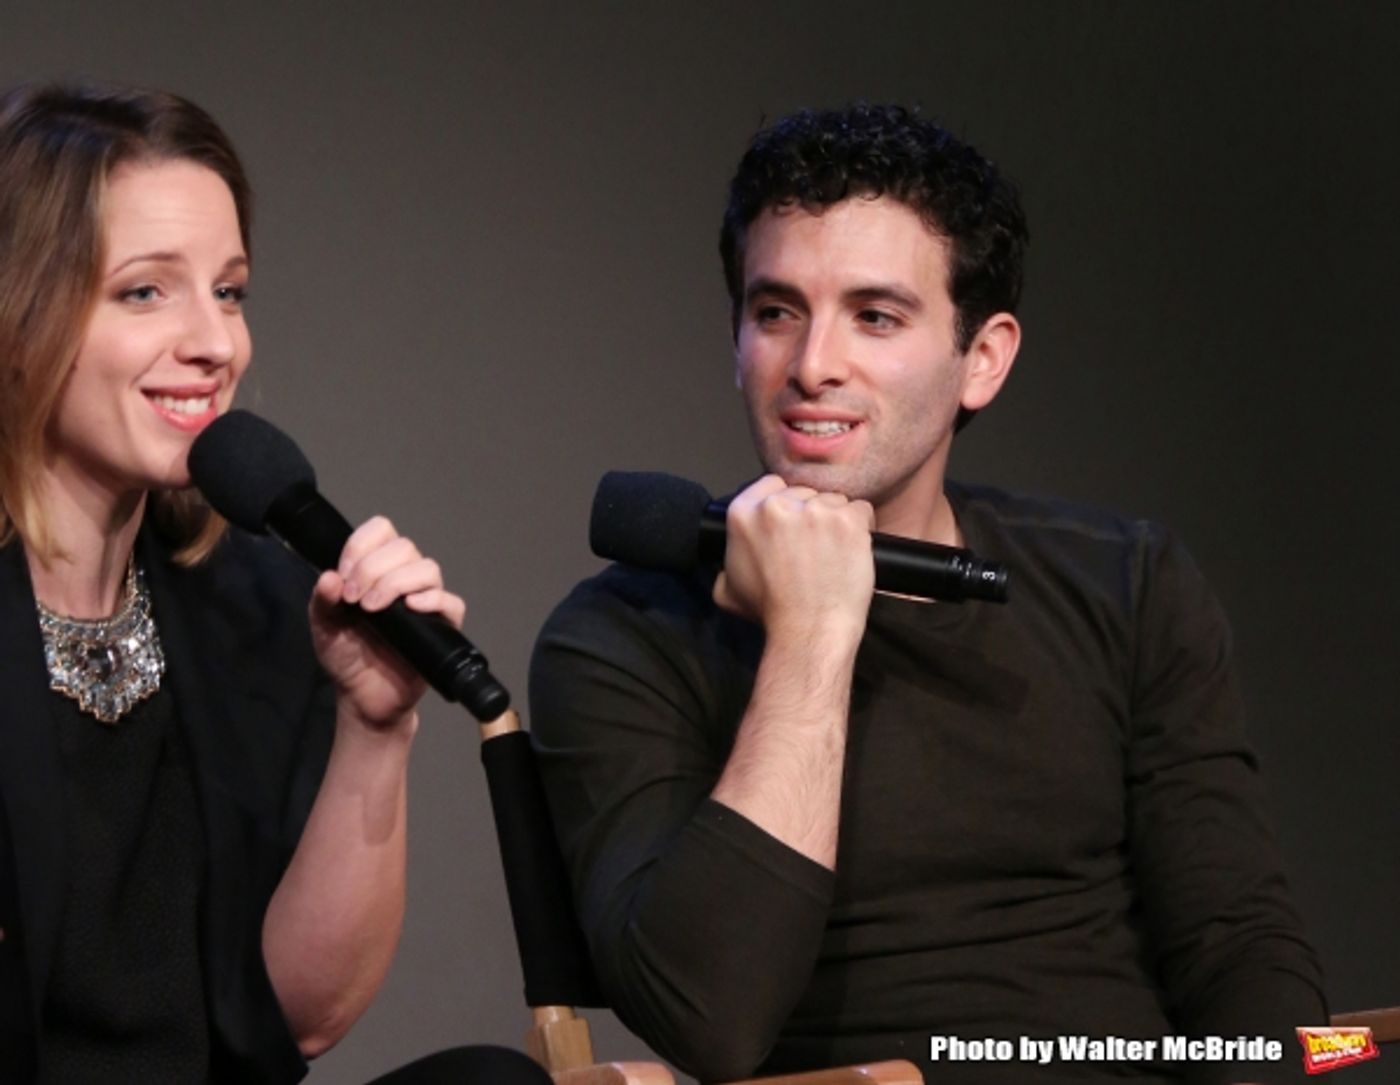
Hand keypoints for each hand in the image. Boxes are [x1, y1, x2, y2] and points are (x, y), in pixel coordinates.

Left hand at [308, 516, 465, 730]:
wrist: (363, 698)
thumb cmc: (347, 658)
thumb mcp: (323, 628)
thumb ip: (322, 602)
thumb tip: (330, 577)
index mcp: (376, 569)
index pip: (380, 531)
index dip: (362, 545)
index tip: (344, 576)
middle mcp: (404, 578)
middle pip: (404, 546)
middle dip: (372, 568)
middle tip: (353, 600)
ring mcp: (426, 601)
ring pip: (427, 568)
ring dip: (396, 582)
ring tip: (372, 609)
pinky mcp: (443, 626)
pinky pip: (451, 602)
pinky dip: (433, 600)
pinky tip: (411, 609)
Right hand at [713, 474, 874, 642]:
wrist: (808, 630)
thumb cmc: (772, 612)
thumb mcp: (728, 589)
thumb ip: (725, 566)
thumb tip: (726, 564)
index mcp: (743, 513)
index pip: (772, 484)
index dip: (786, 503)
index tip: (792, 524)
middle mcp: (776, 506)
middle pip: (805, 493)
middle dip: (811, 515)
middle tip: (812, 548)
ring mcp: (815, 511)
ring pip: (833, 500)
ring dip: (835, 522)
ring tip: (831, 554)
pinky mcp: (848, 521)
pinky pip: (861, 510)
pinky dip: (861, 529)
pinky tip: (850, 552)